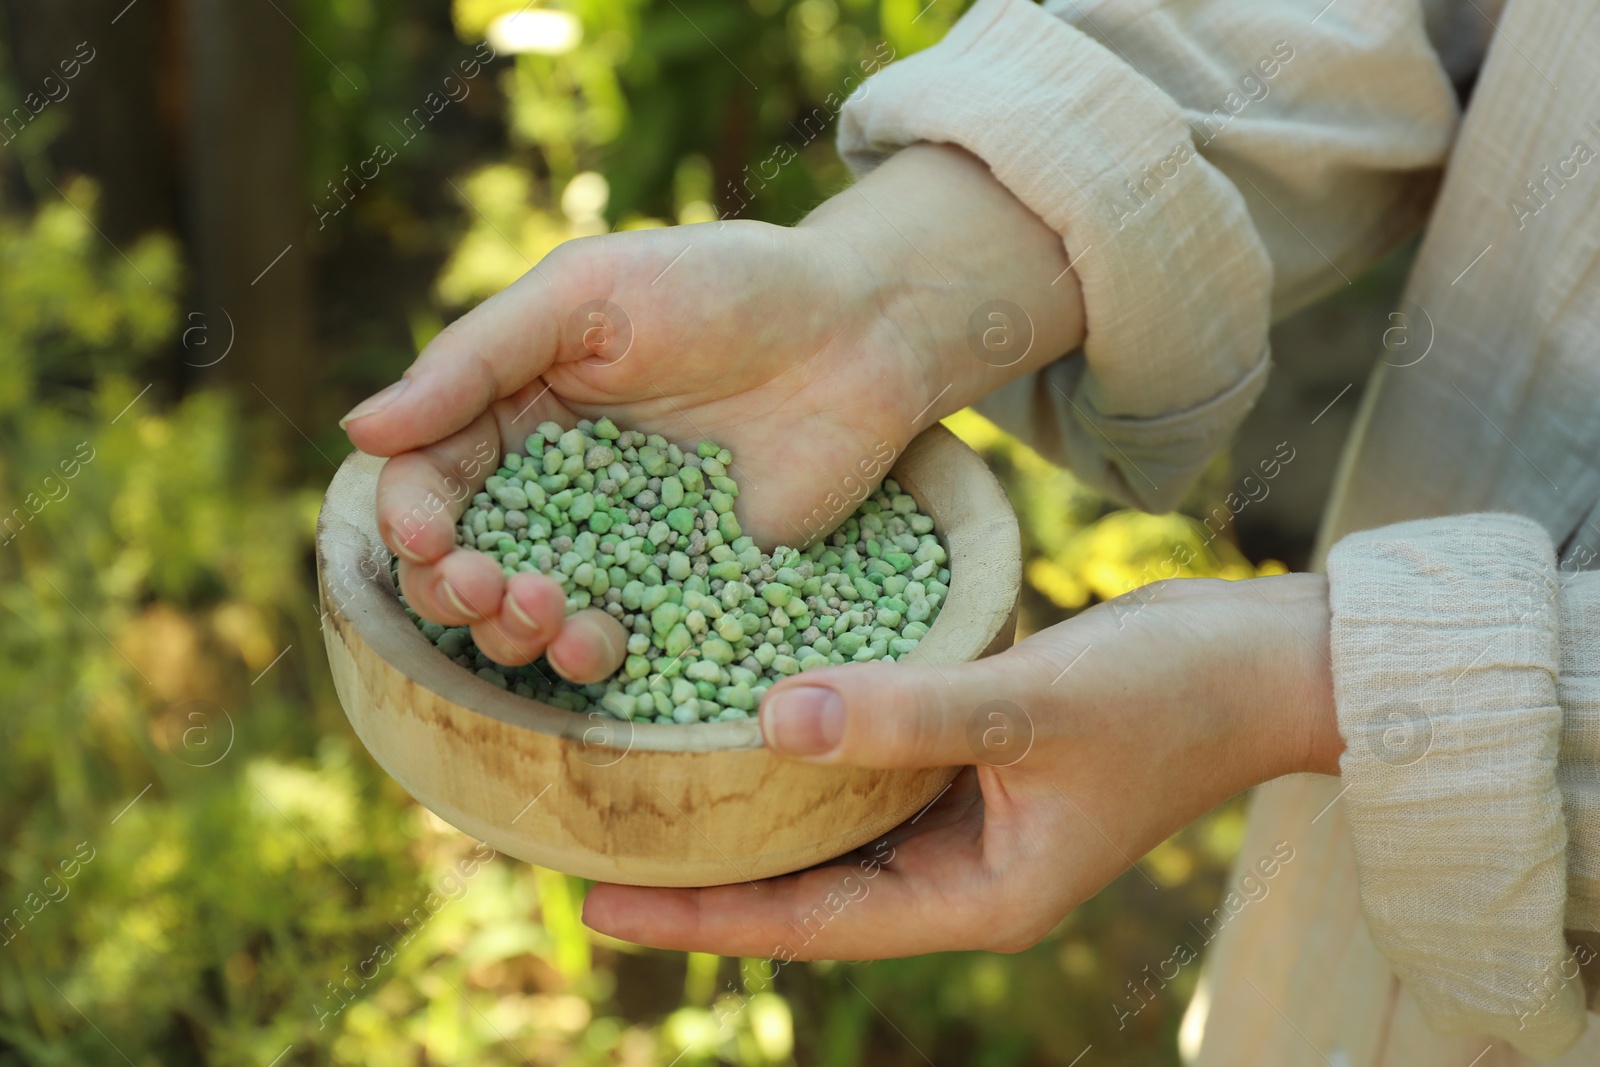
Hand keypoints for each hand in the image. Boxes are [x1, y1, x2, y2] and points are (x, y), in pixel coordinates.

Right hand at [341, 144, 1084, 676]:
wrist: (859, 330)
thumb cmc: (722, 286)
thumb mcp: (586, 293)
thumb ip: (476, 359)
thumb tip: (359, 431)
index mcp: (514, 409)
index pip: (430, 479)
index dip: (414, 519)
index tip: (428, 541)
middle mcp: (554, 485)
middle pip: (466, 564)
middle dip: (459, 590)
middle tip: (492, 589)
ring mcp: (619, 542)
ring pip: (532, 614)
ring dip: (516, 633)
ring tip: (549, 613)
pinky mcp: (687, 584)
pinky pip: (623, 637)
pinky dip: (595, 655)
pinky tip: (602, 645)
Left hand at [581, 574, 1342, 957]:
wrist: (1266, 657)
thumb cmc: (1171, 695)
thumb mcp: (1032, 708)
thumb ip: (906, 713)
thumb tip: (772, 718)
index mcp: (976, 896)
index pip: (809, 921)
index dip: (701, 914)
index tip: (596, 900)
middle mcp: (961, 867)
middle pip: (806, 882)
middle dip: (707, 867)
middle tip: (591, 833)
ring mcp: (967, 812)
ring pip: (832, 821)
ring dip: (750, 801)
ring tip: (646, 775)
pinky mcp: (973, 755)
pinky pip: (868, 762)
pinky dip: (811, 742)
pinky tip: (750, 707)